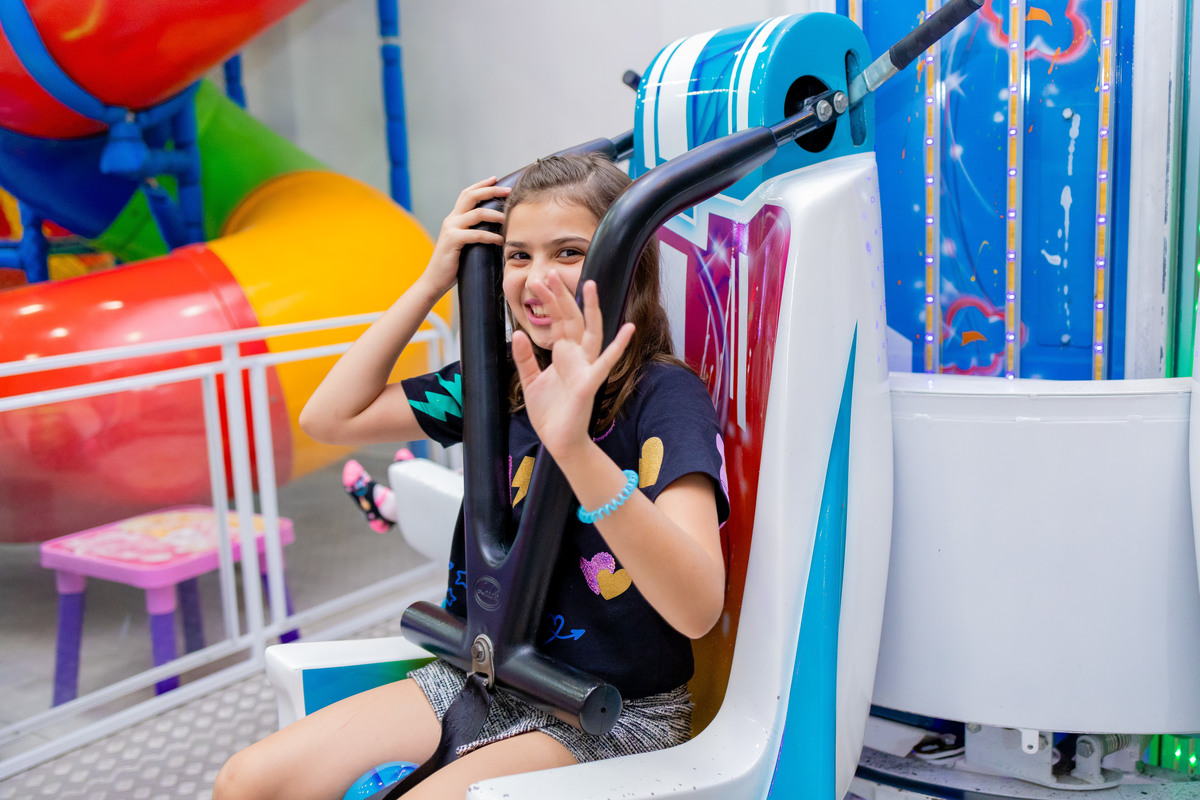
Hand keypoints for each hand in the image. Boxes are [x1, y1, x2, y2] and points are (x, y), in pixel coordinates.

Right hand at [422, 177, 509, 294]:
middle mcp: (451, 220)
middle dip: (491, 191)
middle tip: (508, 191)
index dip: (481, 185)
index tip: (496, 179)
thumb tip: (496, 230)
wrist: (434, 280)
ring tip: (508, 218)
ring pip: (476, 213)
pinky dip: (491, 236)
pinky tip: (500, 239)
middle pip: (471, 196)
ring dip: (495, 214)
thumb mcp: (465, 245)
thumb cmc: (453, 265)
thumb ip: (474, 233)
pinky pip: (476, 234)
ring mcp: (450, 229)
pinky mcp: (452, 240)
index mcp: (454, 218)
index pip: (467, 194)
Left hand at [512, 272, 634, 458]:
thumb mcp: (530, 381)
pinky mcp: (590, 383)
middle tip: (550, 273)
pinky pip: (606, 362)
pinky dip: (618, 346)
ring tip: (590, 285)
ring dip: (591, 309)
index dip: (550, 301)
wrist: (558, 441)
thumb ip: (525, 357)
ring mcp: (586, 368)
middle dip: (561, 297)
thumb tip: (518, 333)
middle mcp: (577, 357)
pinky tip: (629, 328)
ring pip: (590, 332)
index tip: (540, 279)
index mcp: (564, 355)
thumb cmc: (549, 413)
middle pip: (571, 320)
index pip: (558, 321)